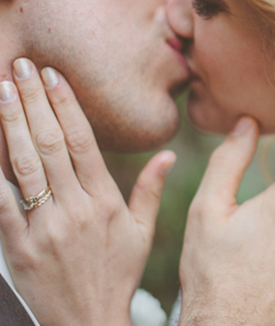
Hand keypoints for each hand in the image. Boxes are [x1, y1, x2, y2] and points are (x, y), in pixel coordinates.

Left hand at [0, 59, 174, 325]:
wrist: (88, 321)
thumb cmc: (118, 274)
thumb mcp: (142, 232)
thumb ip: (151, 189)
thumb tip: (168, 153)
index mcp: (106, 201)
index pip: (83, 142)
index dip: (67, 105)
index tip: (54, 75)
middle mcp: (75, 208)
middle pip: (51, 144)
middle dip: (34, 100)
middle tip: (21, 66)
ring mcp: (44, 227)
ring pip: (24, 164)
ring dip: (11, 123)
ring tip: (2, 88)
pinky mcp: (17, 246)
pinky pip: (0, 201)